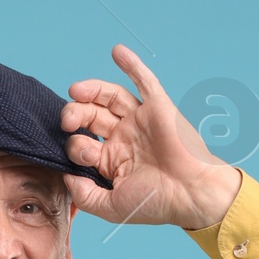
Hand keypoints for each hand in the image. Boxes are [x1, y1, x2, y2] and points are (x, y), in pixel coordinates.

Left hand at [61, 47, 241, 229]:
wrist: (191, 193)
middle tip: (67, 120)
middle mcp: (124, 137)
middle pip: (91, 116)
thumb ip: (85, 196)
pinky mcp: (158, 106)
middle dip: (75, 115)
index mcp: (113, 160)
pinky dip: (132, 65)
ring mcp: (140, 120)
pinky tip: (117, 51)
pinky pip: (144, 80)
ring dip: (91, 90)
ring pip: (110, 97)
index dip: (75, 147)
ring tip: (76, 90)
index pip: (83, 144)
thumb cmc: (156, 203)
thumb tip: (66, 177)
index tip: (83, 155)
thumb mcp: (112, 207)